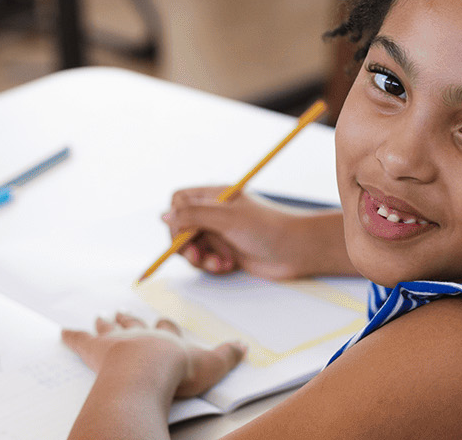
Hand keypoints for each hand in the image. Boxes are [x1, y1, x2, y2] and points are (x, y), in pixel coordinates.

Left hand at [61, 313, 246, 398]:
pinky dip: (71, 336)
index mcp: (166, 339)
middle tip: (122, 310)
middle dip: (129, 318)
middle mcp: (140, 335)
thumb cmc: (179, 372)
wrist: (149, 374)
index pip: (165, 329)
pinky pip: (80, 341)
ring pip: (109, 329)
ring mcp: (117, 341)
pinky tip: (61, 331)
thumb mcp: (212, 365)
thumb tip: (244, 345)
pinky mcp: (96, 351)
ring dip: (104, 323)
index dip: (164, 326)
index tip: (161, 320)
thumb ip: (227, 355)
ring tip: (99, 316)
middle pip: (134, 323)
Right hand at [163, 187, 344, 279]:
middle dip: (186, 244)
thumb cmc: (268, 227)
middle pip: (181, 227)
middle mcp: (215, 213)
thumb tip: (163, 216)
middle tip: (196, 255)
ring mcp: (221, 233)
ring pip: (192, 247)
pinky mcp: (227, 252)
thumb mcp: (227, 218)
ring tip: (220, 263)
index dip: (176, 218)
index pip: (179, 201)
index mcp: (214, 196)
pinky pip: (205, 260)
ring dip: (201, 258)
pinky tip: (228, 266)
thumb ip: (193, 216)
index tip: (184, 233)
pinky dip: (212, 265)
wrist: (298, 250)